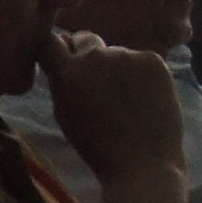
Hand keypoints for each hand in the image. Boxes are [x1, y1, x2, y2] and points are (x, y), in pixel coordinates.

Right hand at [39, 28, 184, 181]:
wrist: (142, 164)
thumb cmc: (97, 147)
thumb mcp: (65, 114)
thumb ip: (61, 82)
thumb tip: (62, 52)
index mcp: (67, 72)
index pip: (48, 41)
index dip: (54, 45)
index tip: (60, 54)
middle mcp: (94, 56)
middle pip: (85, 39)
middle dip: (86, 53)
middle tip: (98, 79)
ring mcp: (126, 54)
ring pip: (116, 53)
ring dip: (117, 67)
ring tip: (127, 97)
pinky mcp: (153, 59)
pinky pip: (141, 60)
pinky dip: (142, 73)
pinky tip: (146, 97)